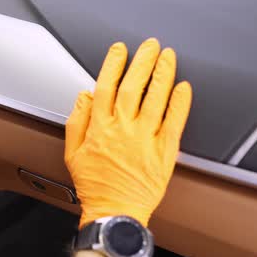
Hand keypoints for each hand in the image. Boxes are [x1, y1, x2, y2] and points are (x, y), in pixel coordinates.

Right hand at [65, 38, 191, 227]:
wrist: (115, 210)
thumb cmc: (95, 184)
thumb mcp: (72, 152)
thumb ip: (77, 120)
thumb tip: (84, 96)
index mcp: (100, 127)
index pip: (106, 86)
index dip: (114, 64)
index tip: (120, 50)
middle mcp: (123, 129)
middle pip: (133, 86)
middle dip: (143, 61)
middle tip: (151, 45)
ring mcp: (145, 139)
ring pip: (156, 98)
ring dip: (163, 74)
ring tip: (168, 56)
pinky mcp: (164, 151)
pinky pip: (175, 121)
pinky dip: (180, 103)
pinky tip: (184, 87)